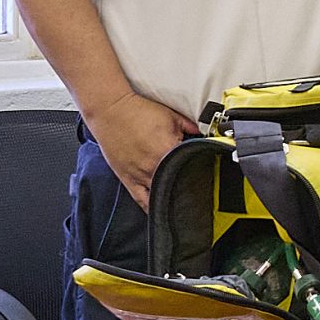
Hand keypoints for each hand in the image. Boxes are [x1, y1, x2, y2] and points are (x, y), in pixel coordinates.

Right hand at [85, 91, 200, 209]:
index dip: (202, 171)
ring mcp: (138, 175)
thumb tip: (207, 135)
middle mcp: (152, 167)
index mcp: (167, 151)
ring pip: (160, 196)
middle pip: (176, 184)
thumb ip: (192, 127)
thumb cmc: (138, 112)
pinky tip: (160, 209)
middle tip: (197, 186)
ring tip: (181, 198)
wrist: (111, 111)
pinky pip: (141, 200)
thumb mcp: (172, 116)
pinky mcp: (127, 179)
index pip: (191, 168)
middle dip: (188, 185)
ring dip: (171, 197)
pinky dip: (151, 206)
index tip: (208, 174)